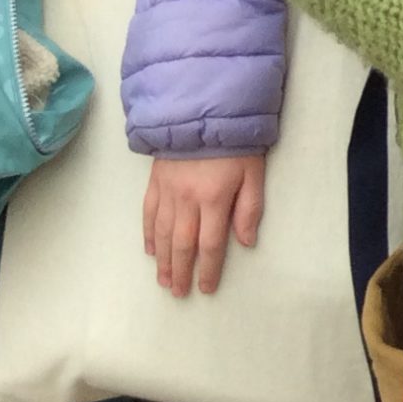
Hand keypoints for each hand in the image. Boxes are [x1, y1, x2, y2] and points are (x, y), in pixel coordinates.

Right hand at [142, 155, 265, 297]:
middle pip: (182, 244)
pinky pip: (149, 214)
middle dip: (181, 271)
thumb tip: (246, 242)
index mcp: (214, 199)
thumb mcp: (254, 172)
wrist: (202, 108)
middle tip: (179, 292)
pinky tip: (151, 251)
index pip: (210, 243)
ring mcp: (167, 191)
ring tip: (164, 281)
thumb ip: (250, 208)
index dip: (208, 269)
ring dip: (163, 260)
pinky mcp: (155, 181)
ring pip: (162, 233)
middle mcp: (186, 200)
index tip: (205, 288)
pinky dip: (149, 235)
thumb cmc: (235, 141)